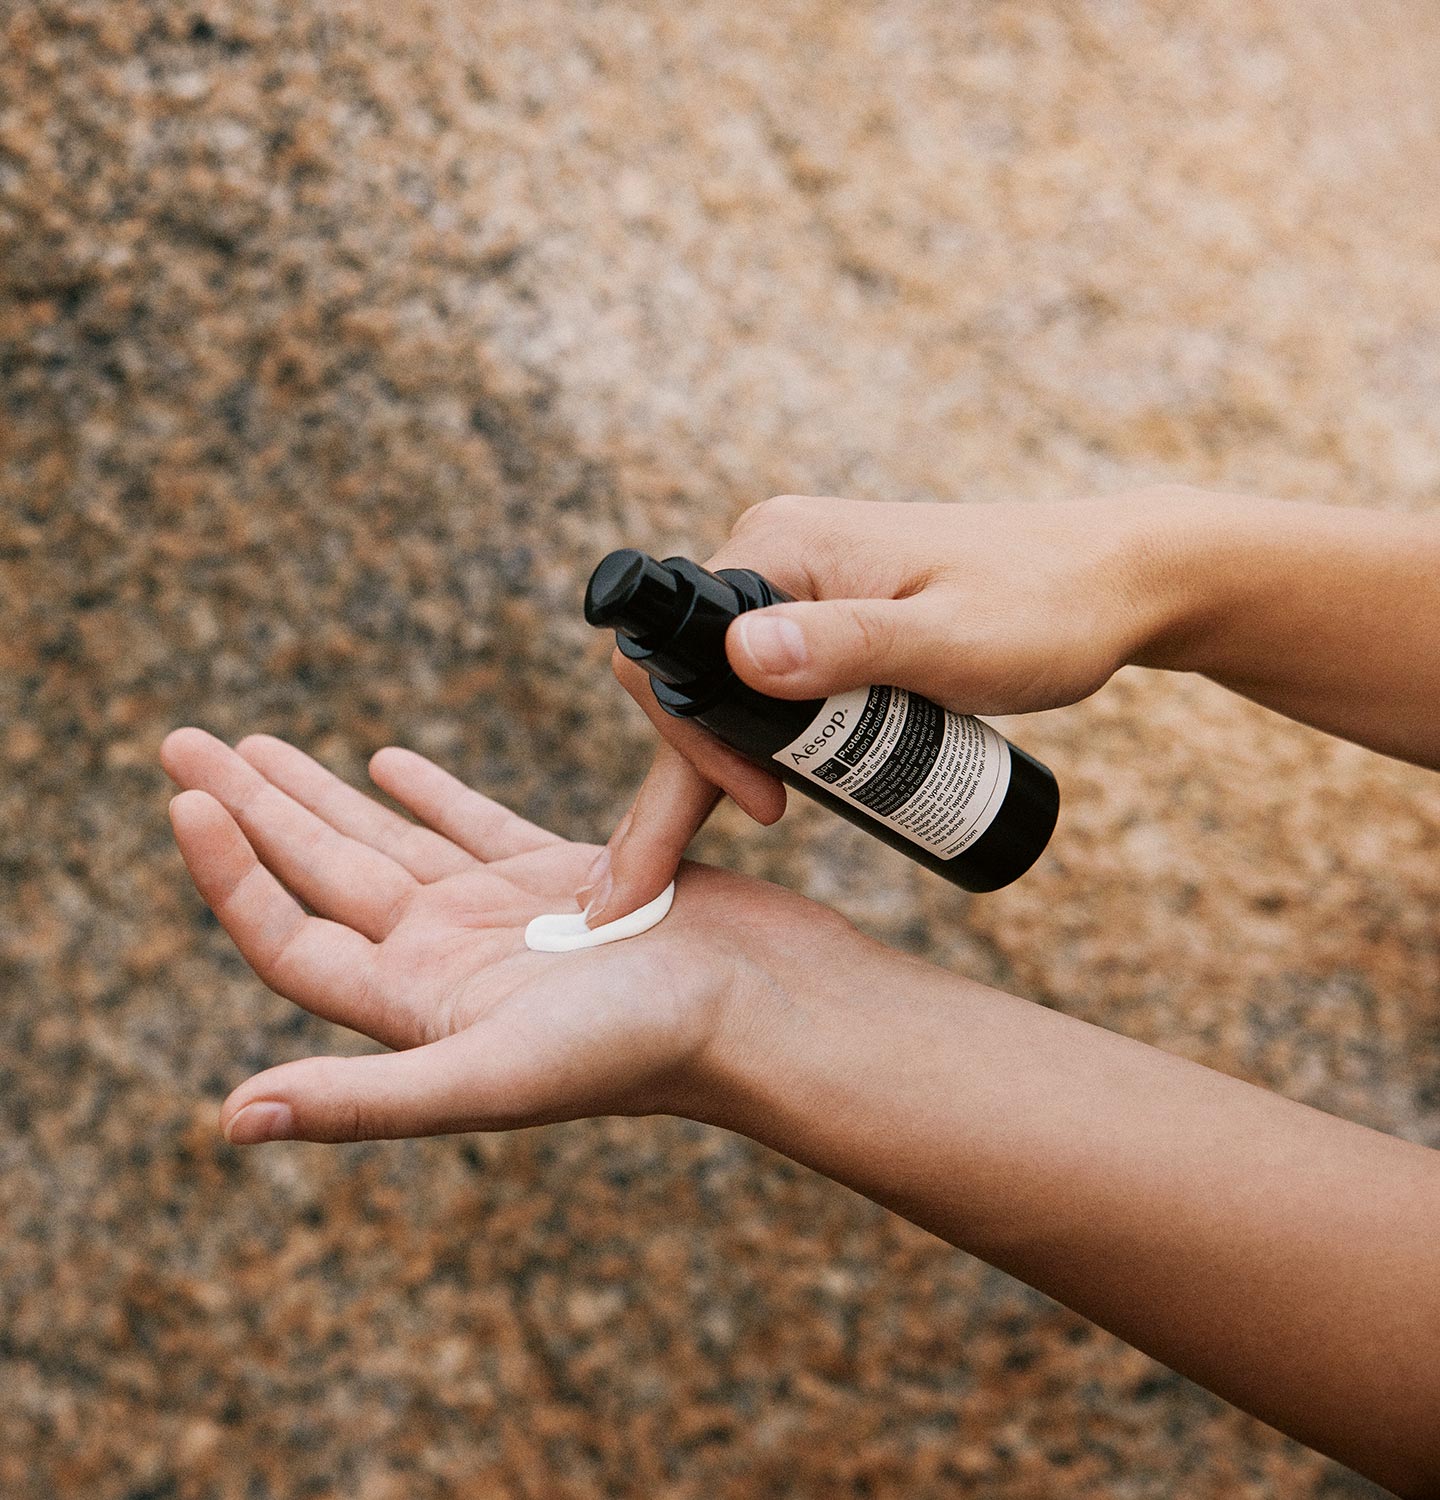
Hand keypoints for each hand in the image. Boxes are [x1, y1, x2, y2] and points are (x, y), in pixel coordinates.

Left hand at [161, 728, 865, 1143]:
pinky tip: (387, 762)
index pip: (292, 935)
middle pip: (323, 873)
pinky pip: (476, 824)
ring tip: (257, 743)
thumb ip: (366, 1099)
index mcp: (419, 1004)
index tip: (184, 795)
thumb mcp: (494, 1074)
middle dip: (253, 806)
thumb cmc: (644, 1049)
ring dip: (322, 792)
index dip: (231, 873)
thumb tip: (230, 1120)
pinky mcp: (561, 876)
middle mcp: (449, 958)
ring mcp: (502, 915)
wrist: (765, 1009)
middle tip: (184, 738)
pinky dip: (429, 792)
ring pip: (389, 839)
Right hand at [583, 487, 1186, 923]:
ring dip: (729, 759)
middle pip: (689, 677)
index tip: (763, 804)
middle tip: (748, 836)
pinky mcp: (830, 610)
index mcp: (782, 546)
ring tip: (767, 820)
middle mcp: (776, 553)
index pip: (674, 653)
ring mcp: (801, 582)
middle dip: (696, 768)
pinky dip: (764, 739)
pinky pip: (770, 680)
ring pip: (727, 686)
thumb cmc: (1048, 608)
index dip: (693, 741)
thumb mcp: (948, 643)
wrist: (1118, 580)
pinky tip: (778, 789)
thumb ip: (849, 646)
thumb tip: (740, 658)